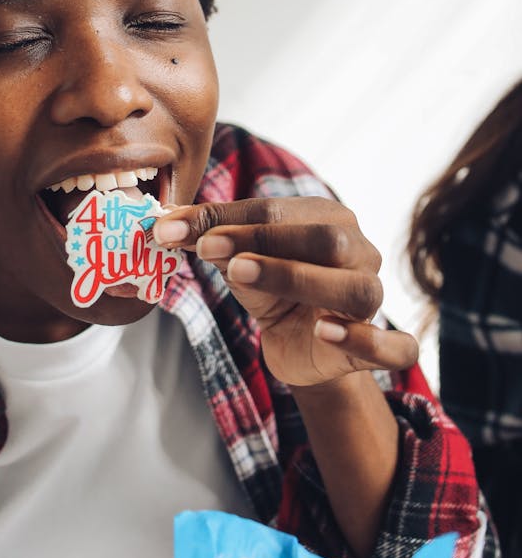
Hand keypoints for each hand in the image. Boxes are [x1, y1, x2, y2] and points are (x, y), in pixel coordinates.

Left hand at [152, 197, 417, 387]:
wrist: (300, 347)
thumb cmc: (272, 290)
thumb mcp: (238, 262)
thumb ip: (211, 240)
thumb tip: (164, 223)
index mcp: (327, 219)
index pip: (277, 209)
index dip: (224, 217)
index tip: (171, 227)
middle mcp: (358, 252)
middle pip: (324, 240)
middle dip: (263, 241)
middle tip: (208, 247)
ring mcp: (372, 299)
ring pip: (355, 288)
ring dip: (298, 279)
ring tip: (242, 275)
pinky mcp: (380, 348)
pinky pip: (395, 346)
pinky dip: (366, 339)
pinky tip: (325, 332)